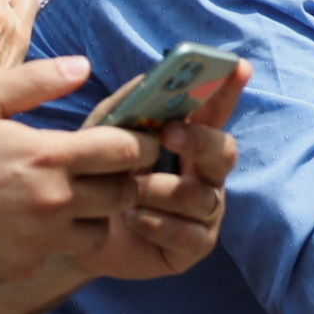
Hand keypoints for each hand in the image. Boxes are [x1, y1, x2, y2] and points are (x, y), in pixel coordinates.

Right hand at [0, 56, 152, 285]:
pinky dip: (61, 238)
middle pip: (125, 193)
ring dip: (97, 213)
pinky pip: (65, 251)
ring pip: (102, 229)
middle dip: (123, 179)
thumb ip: (37, 80)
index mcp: (49, 157)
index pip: (126, 151)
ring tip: (71, 197)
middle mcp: (55, 202)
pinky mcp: (28, 265)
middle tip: (104, 170)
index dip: (137, 144)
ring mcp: (43, 239)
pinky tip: (35, 221)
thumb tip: (84, 67)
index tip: (131, 141)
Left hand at [81, 61, 246, 279]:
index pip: (215, 111)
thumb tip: (150, 77)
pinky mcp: (194, 247)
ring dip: (161, 190)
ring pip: (200, 197)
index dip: (229, 89)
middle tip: (168, 136)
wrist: (74, 232)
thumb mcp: (102, 136)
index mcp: (188, 142)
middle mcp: (204, 175)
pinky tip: (135, 219)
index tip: (238, 66)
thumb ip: (127, 106)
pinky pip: (189, 234)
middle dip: (198, 141)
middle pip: (224, 151)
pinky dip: (158, 224)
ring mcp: (204, 212)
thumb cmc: (96, 176)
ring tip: (129, 192)